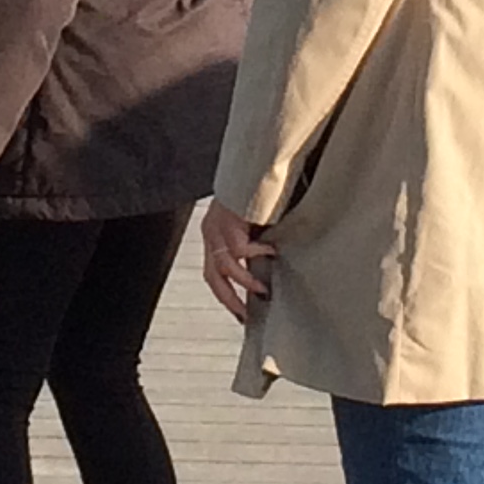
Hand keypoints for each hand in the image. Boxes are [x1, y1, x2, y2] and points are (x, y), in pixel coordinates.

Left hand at [201, 201, 272, 320]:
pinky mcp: (228, 220)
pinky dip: (257, 252)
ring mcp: (217, 228)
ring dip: (245, 281)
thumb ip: (254, 245)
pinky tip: (273, 251)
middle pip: (213, 278)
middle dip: (229, 300)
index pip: (213, 273)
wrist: (250, 166)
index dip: (225, 295)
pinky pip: (240, 247)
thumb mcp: (250, 225)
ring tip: (262, 291)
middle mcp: (210, 234)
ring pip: (226, 266)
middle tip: (245, 317)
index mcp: (213, 236)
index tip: (241, 314)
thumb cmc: (253, 193)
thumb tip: (269, 268)